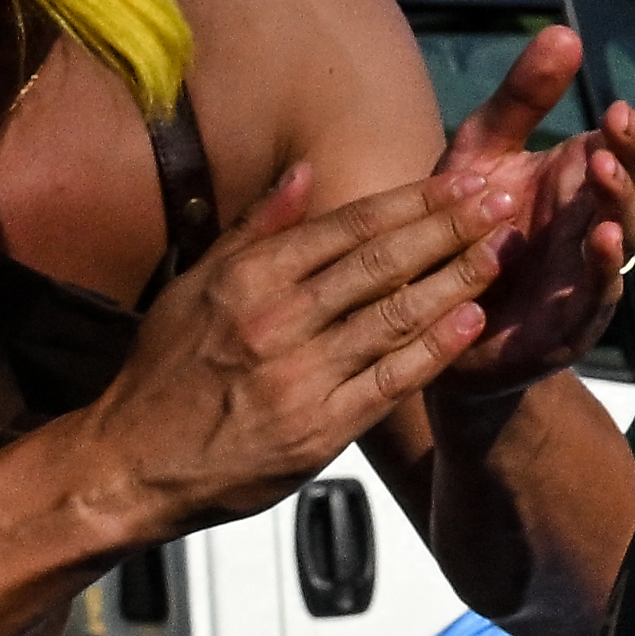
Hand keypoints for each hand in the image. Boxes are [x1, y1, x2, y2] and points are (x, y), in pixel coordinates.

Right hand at [75, 161, 502, 535]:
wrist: (131, 464)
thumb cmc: (163, 373)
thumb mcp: (194, 284)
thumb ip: (256, 228)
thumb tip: (305, 171)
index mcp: (249, 278)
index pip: (349, 226)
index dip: (413, 200)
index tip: (461, 180)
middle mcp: (277, 319)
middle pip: (382, 262)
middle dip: (450, 227)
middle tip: (503, 198)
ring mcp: (300, 376)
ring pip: (395, 315)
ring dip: (455, 279)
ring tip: (502, 248)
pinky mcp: (317, 430)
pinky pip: (390, 380)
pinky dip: (434, 347)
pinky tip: (472, 319)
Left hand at [415, 24, 634, 392]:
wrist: (427, 322)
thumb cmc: (463, 230)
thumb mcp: (481, 152)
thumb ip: (522, 98)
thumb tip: (567, 32)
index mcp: (580, 181)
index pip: (632, 146)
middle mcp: (594, 225)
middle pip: (634, 185)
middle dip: (634, 152)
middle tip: (619, 117)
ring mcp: (586, 276)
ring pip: (622, 237)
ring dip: (619, 203)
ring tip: (604, 168)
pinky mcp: (567, 325)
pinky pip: (595, 296)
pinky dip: (602, 269)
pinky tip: (601, 239)